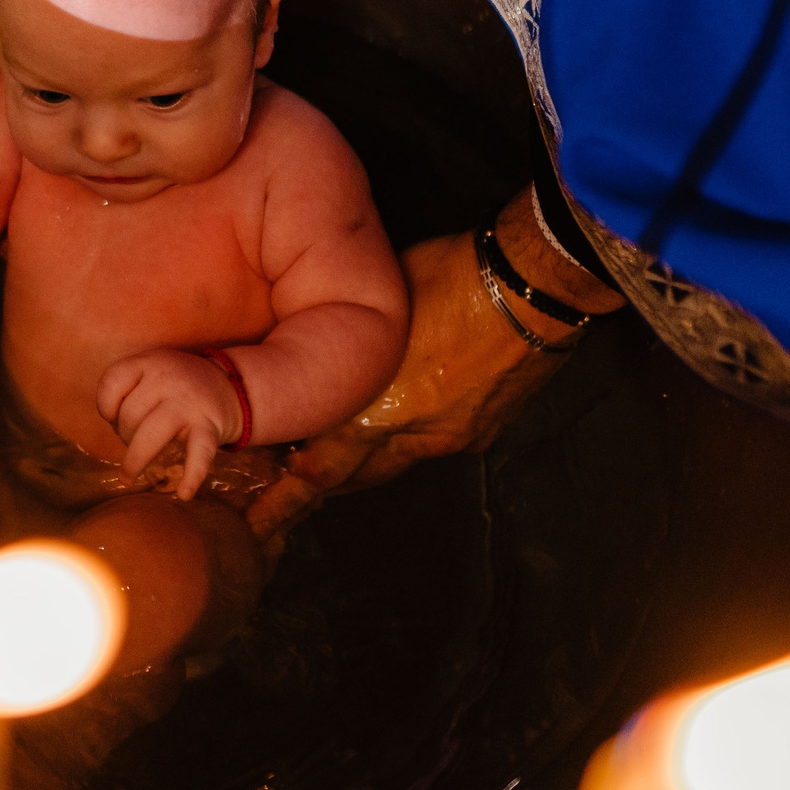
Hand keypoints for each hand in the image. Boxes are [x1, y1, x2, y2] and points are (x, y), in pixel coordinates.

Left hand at [98, 349, 244, 500]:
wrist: (231, 385)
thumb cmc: (176, 385)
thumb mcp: (151, 370)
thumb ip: (126, 389)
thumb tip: (113, 426)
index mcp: (150, 363)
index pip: (112, 382)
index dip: (106, 405)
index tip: (114, 414)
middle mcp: (169, 380)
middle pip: (129, 415)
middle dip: (124, 434)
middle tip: (133, 439)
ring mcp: (190, 405)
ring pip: (151, 435)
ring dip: (135, 461)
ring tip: (128, 478)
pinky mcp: (209, 428)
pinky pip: (199, 454)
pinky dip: (192, 476)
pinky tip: (183, 493)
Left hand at [244, 189, 622, 548]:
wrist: (533, 287)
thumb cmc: (449, 277)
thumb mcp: (376, 304)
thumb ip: (348, 347)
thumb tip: (322, 356)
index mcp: (377, 410)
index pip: (319, 471)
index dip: (287, 494)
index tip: (257, 512)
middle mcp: (411, 436)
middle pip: (352, 480)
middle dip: (317, 489)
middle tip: (282, 503)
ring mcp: (451, 439)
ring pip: (393, 465)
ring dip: (362, 466)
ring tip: (332, 466)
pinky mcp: (482, 432)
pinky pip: (432, 446)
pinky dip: (408, 442)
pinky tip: (400, 426)